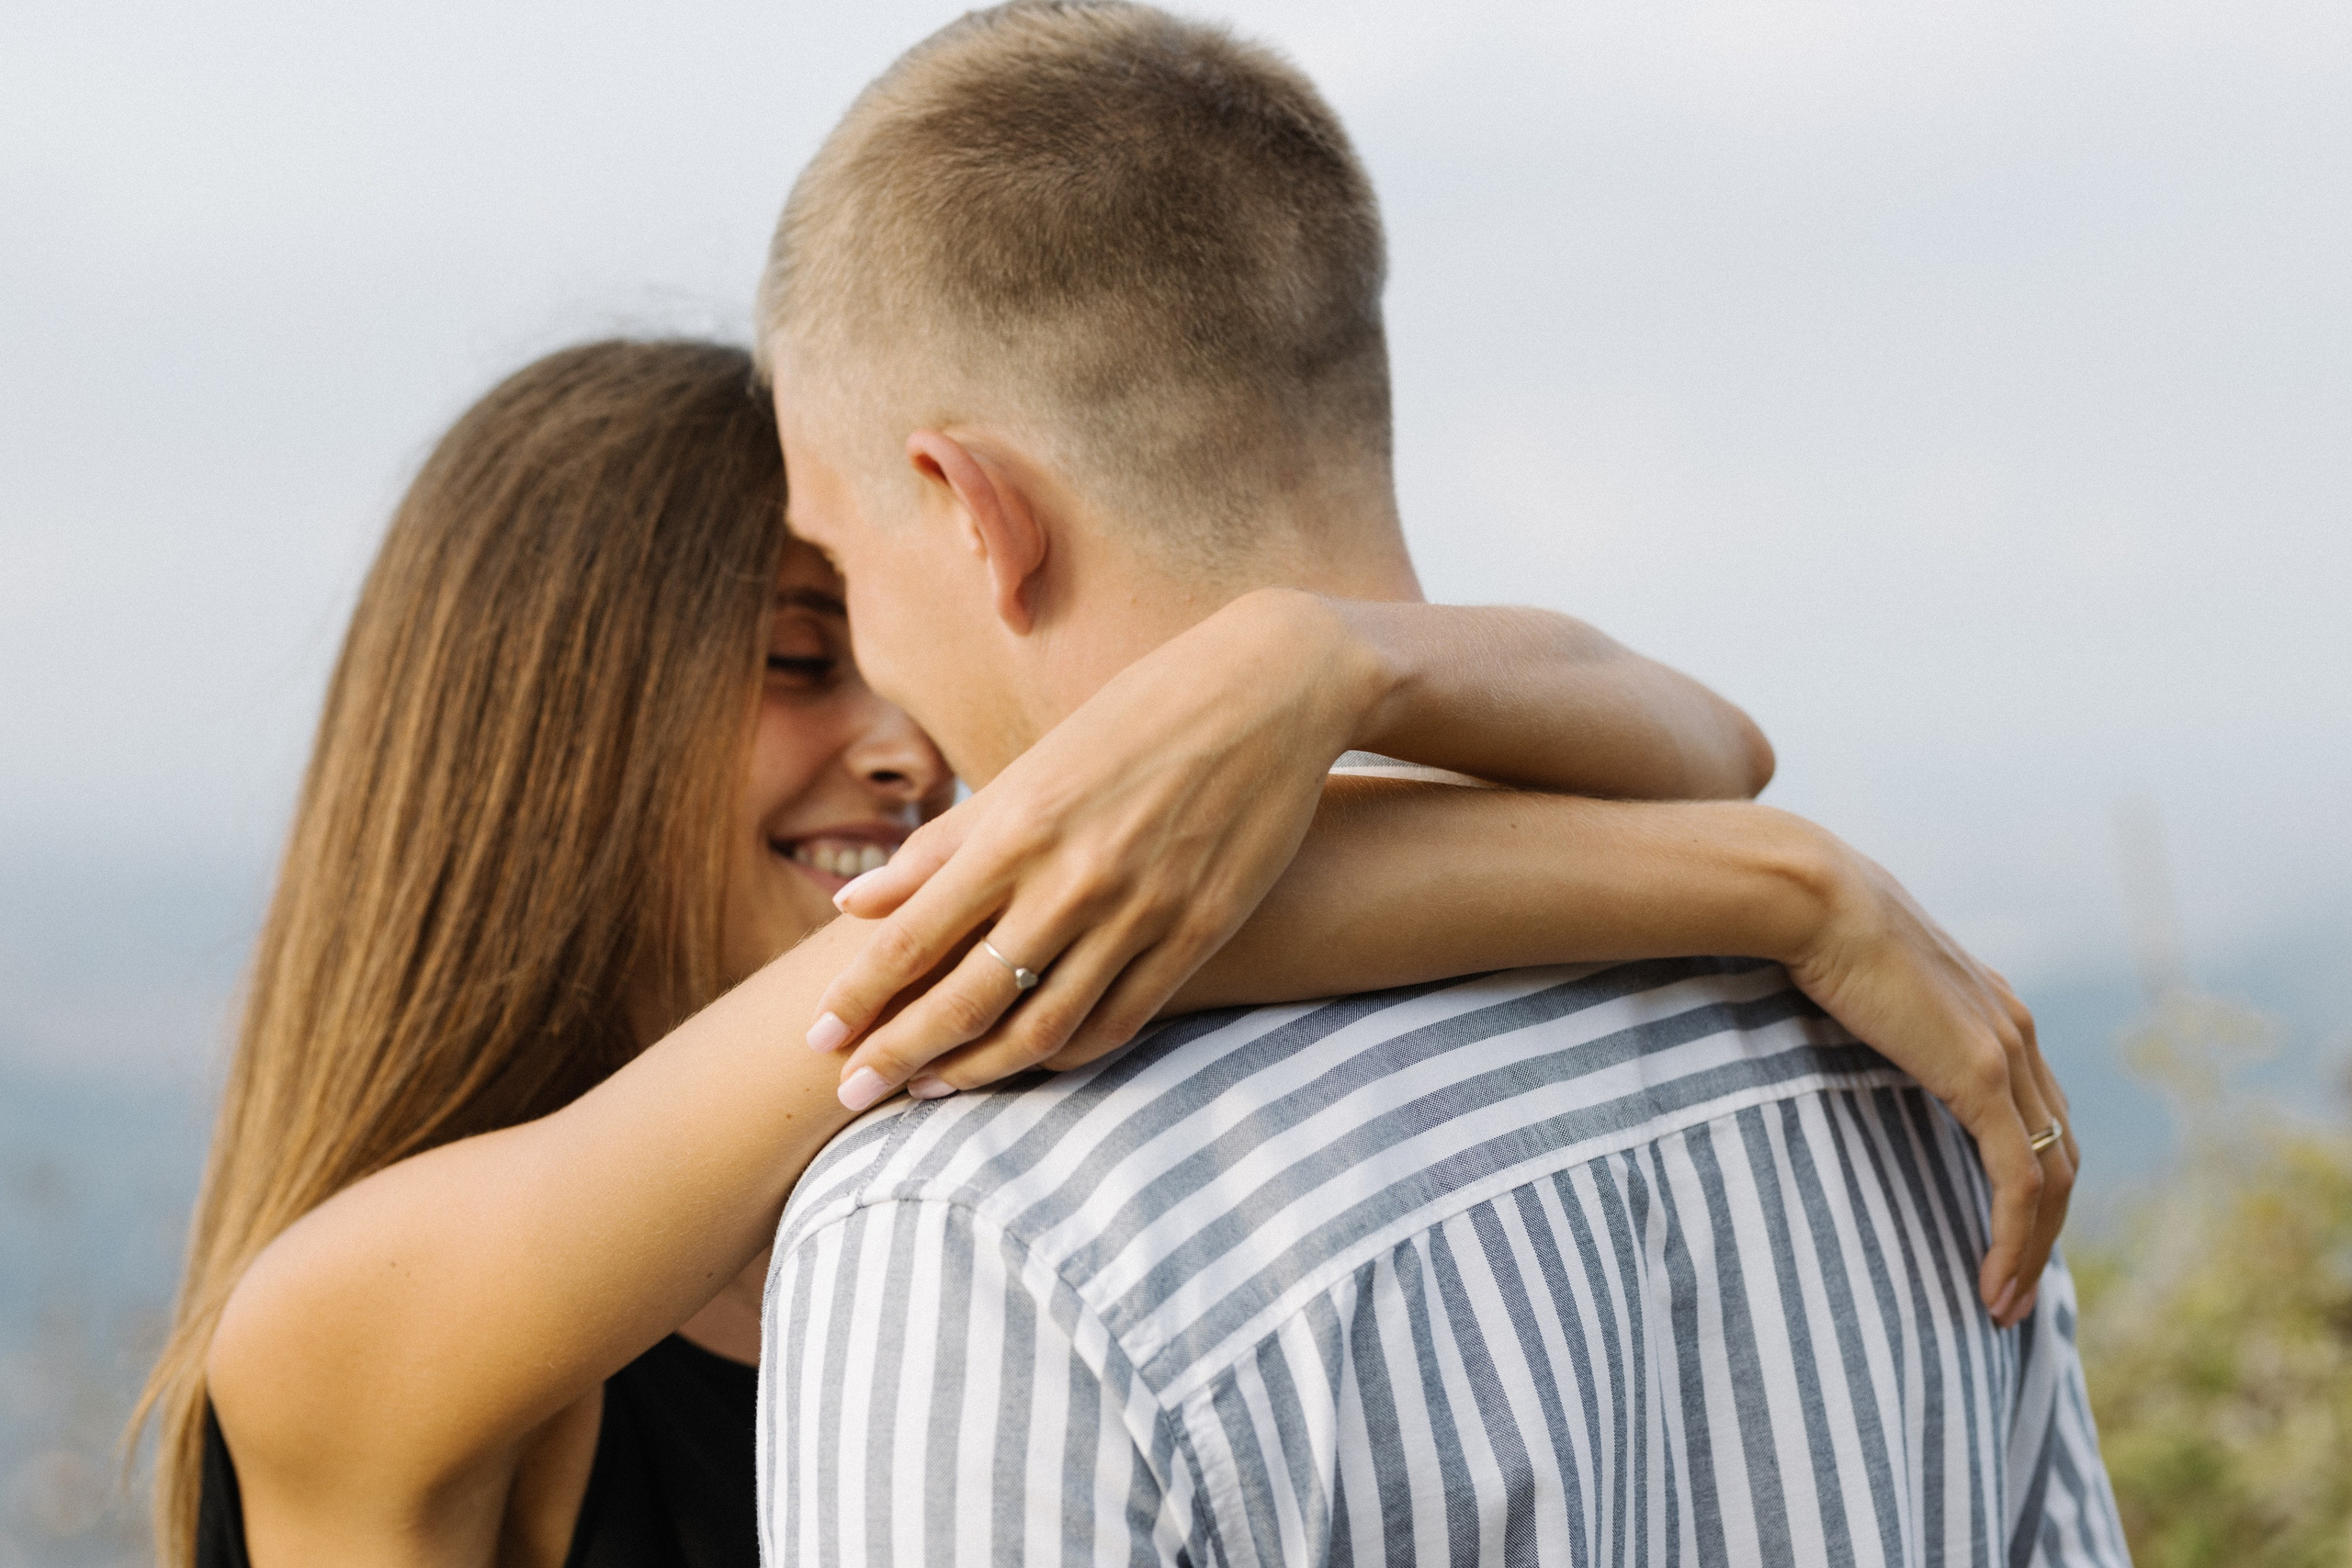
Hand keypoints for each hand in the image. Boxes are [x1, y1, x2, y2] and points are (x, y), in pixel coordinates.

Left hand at [804, 590, 1381, 1109]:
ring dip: (975, 1071)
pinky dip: (1064, 1055)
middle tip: (852, 1095)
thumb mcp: (1034, 764)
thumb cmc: (1137, 715)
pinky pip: (1118, 1021)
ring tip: (932, 1089)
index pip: (910, 939)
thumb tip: (854, 907)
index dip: (855, 1000)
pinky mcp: (1198, 931)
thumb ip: (944, 843)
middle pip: (964, 999)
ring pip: (1041, 1028)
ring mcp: (1141, 911)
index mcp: (1018, 826)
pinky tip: (1029, 1064)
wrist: (1271, 690)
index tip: (816, 1042)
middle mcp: (1073, 877)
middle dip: (897, 1056)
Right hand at [1780, 834, 2078, 1327]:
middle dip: (2042, 1234)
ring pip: (2050, 1178)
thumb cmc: (1806, 927)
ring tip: (2001, 1308)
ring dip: (2032, 1252)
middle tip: (2009, 1294)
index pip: (2036, 1115)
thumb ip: (1866, 1012)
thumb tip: (1825, 1030)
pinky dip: (2014, 1239)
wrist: (1810, 893)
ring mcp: (2004, 1052)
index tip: (1996, 1238)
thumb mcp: (1850, 980)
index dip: (2027, 1184)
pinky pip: (2017, 1179)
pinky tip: (1990, 1283)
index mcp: (1988, 1009)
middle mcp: (2013, 1031)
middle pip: (2058, 1154)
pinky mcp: (1979, 1075)